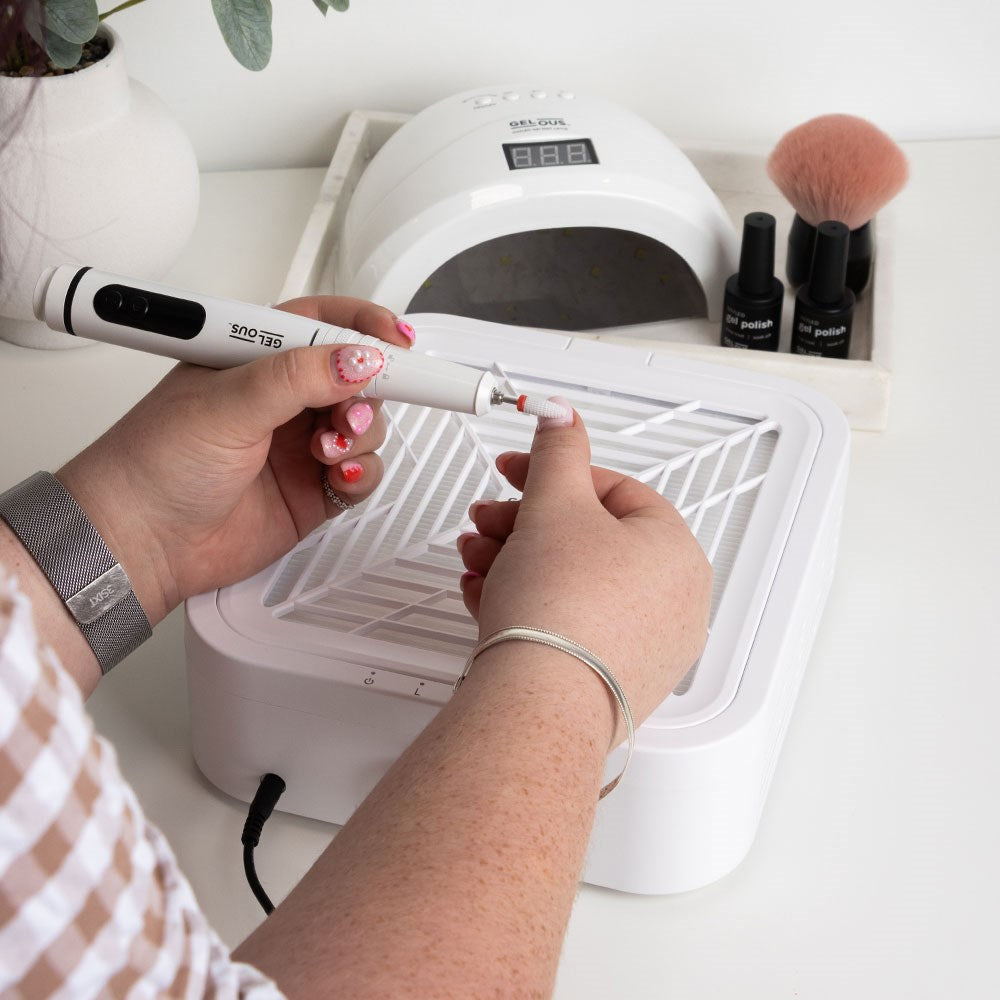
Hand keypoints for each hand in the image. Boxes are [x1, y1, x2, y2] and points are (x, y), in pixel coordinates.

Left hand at [57, 296, 412, 628]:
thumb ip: (297, 377)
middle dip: (367, 390)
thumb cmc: (154, 463)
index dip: (365, 327)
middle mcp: (282, 398)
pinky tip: (338, 477)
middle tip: (353, 408)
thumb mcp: (227, 403)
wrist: (140, 542)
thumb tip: (359, 359)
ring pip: (365, 425)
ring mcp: (300, 445)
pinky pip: (362, 472)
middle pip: (356, 376)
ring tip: (329, 449)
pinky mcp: (313, 490)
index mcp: (255, 358)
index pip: (323, 324)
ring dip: (360, 434)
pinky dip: (361, 473)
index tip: (397, 343)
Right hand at [457, 400, 711, 739]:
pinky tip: (488, 597)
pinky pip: (568, 626)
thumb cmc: (561, 610)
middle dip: (523, 524)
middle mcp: (673, 602)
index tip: (516, 471)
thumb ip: (557, 451)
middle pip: (588, 540)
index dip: (553, 474)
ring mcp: (644, 646)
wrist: (541, 702)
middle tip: (487, 521)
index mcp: (677, 551)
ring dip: (516, 562)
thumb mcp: (554, 503)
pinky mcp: (609, 679)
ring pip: (573, 584)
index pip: (612, 490)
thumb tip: (561, 417)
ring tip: (478, 559)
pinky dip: (528, 606)